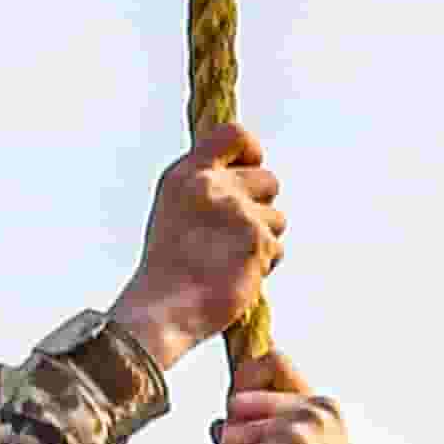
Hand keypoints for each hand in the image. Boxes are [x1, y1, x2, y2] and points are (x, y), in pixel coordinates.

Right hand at [114, 123, 284, 357]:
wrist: (165, 309)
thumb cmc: (170, 267)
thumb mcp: (176, 209)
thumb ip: (208, 186)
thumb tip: (248, 172)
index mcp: (188, 174)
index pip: (234, 134)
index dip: (252, 149)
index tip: (252, 165)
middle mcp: (212, 187)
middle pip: (269, 180)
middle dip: (262, 208)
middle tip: (235, 235)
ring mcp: (237, 212)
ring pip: (278, 218)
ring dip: (263, 240)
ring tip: (229, 260)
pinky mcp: (257, 241)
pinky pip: (278, 249)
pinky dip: (263, 265)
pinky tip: (236, 276)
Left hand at [214, 351, 399, 443]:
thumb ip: (264, 434)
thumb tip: (217, 425)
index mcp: (321, 404)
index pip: (271, 359)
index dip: (244, 381)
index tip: (242, 419)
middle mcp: (315, 406)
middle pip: (238, 400)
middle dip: (232, 437)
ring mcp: (306, 425)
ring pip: (232, 432)